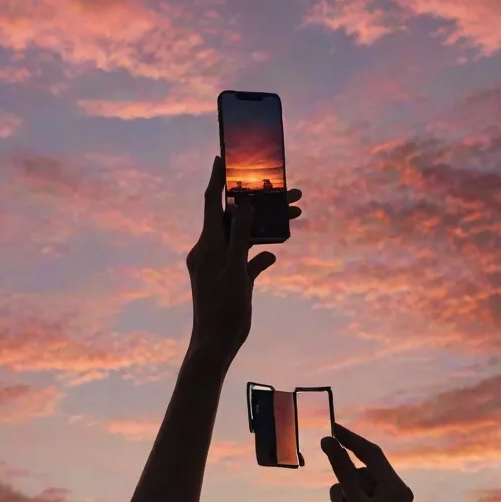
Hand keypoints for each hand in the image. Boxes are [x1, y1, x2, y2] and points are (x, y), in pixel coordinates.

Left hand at [185, 156, 301, 369]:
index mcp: (206, 245)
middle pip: (235, 217)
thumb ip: (239, 236)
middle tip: (286, 190)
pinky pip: (246, 259)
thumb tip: (243, 204)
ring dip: (266, 227)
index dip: (217, 179)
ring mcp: (220, 265)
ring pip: (244, 236)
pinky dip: (261, 254)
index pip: (211, 202)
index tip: (222, 157)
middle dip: (260, 203)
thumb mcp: (234, 270)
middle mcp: (210, 250)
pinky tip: (275, 254)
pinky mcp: (230, 279)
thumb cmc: (222, 309)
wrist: (216, 344)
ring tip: (294, 216)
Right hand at [321, 423, 418, 501]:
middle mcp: (392, 490)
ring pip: (353, 490)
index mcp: (393, 484)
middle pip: (357, 474)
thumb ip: (341, 469)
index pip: (370, 451)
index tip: (332, 428)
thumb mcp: (354, 501)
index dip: (350, 438)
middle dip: (342, 488)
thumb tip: (328, 440)